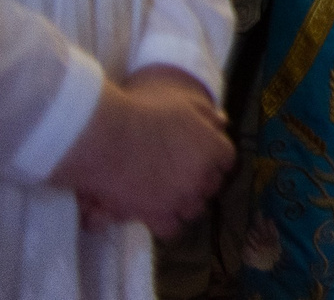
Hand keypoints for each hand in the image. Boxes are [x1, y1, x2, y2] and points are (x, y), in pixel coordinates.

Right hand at [51, 66, 231, 238]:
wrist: (107, 138)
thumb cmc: (144, 114)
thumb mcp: (184, 104)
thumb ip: (207, 115)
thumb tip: (222, 123)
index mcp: (214, 149)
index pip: (226, 162)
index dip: (212, 162)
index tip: (198, 160)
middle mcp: (203, 177)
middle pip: (210, 188)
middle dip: (198, 184)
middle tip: (178, 178)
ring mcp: (182, 199)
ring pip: (193, 210)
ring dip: (183, 204)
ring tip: (165, 197)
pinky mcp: (158, 216)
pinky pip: (172, 229)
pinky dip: (164, 223)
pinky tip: (152, 213)